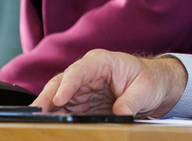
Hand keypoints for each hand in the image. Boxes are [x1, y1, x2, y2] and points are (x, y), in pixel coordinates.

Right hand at [33, 49, 188, 117]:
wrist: (154, 86)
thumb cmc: (149, 80)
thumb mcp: (144, 89)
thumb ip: (131, 101)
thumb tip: (120, 114)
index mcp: (100, 62)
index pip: (79, 71)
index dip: (67, 84)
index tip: (59, 99)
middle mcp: (86, 74)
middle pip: (60, 84)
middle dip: (47, 98)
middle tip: (37, 113)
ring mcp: (81, 90)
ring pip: (57, 100)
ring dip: (48, 112)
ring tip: (39, 124)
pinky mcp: (81, 105)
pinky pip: (65, 112)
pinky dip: (57, 120)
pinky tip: (52, 128)